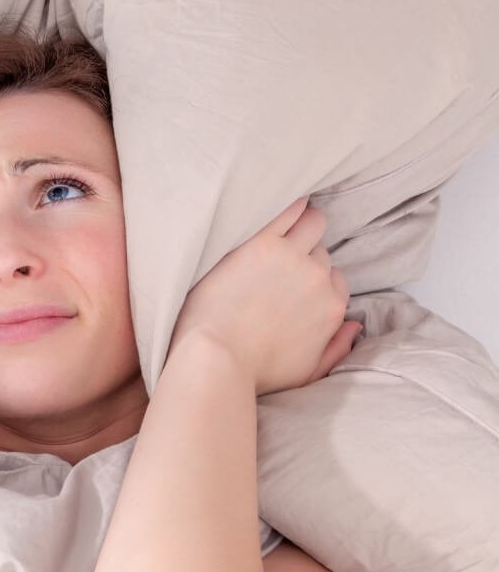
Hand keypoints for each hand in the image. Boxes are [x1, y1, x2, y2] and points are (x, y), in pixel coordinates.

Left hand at [171, 199, 358, 395]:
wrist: (216, 356)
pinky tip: (281, 198)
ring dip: (302, 223)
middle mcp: (317, 279)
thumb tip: (354, 325)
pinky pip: (285, 210)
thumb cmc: (254, 371)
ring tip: (287, 220)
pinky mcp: (260, 242)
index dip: (311, 278)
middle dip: (304, 253)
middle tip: (280, 255)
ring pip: (311, 224)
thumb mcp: (307, 372)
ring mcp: (290, 257)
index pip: (333, 279)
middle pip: (320, 253)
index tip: (291, 280)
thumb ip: (336, 348)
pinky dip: (288, 204)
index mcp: (331, 307)